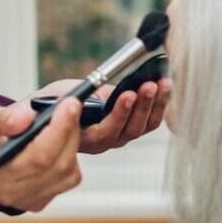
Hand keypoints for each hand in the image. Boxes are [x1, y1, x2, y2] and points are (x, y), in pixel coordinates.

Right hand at [0, 96, 82, 214]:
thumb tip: (26, 117)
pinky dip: (69, 156)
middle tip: (72, 104)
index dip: (59, 130)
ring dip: (72, 143)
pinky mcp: (39, 201)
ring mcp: (27, 200)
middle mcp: (13, 193)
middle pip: (58, 165)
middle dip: (70, 130)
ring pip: (68, 173)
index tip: (70, 104)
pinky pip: (67, 179)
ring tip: (61, 120)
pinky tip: (56, 139)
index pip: (38, 157)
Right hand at [33, 76, 170, 155]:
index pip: (106, 131)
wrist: (57, 109)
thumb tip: (92, 92)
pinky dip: (160, 102)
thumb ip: (73, 100)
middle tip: (150, 85)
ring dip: (156, 103)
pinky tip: (165, 86)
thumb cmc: (56, 104)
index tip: (127, 94)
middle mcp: (106, 140)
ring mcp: (121, 134)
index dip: (119, 114)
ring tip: (162, 82)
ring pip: (145, 125)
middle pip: (131, 129)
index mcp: (86, 138)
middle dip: (142, 105)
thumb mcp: (60, 98)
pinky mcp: (132, 124)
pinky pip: (151, 119)